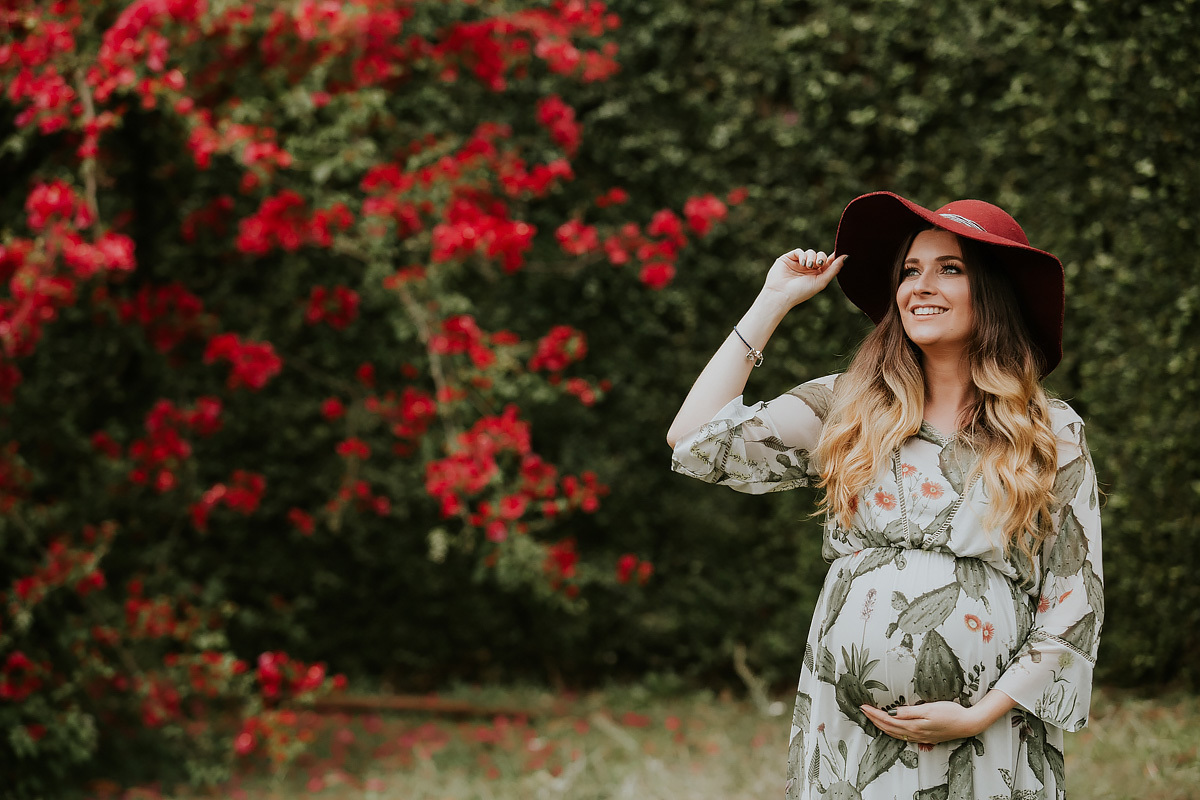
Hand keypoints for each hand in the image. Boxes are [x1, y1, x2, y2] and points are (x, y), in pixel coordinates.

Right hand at [762, 248, 846, 308]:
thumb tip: (847, 257)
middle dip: (821, 258)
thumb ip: (834, 269)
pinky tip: (802, 263)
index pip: (828, 263)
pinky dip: (803, 255)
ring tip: (808, 266)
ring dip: (811, 258)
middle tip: (819, 264)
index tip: (841, 251)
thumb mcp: (821, 282)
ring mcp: (798, 263)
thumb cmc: (801, 292)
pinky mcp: (788, 258)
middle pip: (821, 256)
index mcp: (817, 275)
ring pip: (811, 252)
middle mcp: (808, 269)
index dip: (834, 257)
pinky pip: (799, 251)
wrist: (781, 294)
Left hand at [859, 701, 983, 744]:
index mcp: (914, 726)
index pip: (887, 720)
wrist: (968, 724)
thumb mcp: (929, 709)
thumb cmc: (951, 714)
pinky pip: (903, 736)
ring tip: (872, 718)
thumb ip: (909, 712)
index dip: (874, 713)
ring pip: (894, 733)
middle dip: (873, 719)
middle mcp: (915, 733)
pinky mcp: (925, 737)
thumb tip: (892, 713)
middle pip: (888, 728)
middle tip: (863, 710)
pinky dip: (892, 731)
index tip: (863, 706)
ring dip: (881, 726)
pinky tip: (891, 728)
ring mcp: (920, 737)